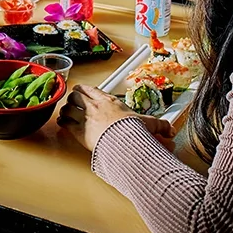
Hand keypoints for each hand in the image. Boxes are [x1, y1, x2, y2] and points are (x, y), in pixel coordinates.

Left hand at [58, 85, 175, 152]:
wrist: (125, 143)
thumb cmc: (134, 132)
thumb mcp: (149, 125)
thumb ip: (159, 126)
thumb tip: (171, 129)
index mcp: (108, 101)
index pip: (89, 89)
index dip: (82, 89)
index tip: (81, 91)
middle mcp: (94, 106)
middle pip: (75, 94)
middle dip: (72, 98)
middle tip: (72, 102)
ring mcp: (85, 117)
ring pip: (67, 106)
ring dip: (66, 109)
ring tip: (66, 113)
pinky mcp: (79, 131)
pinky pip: (65, 122)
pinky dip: (62, 122)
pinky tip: (63, 123)